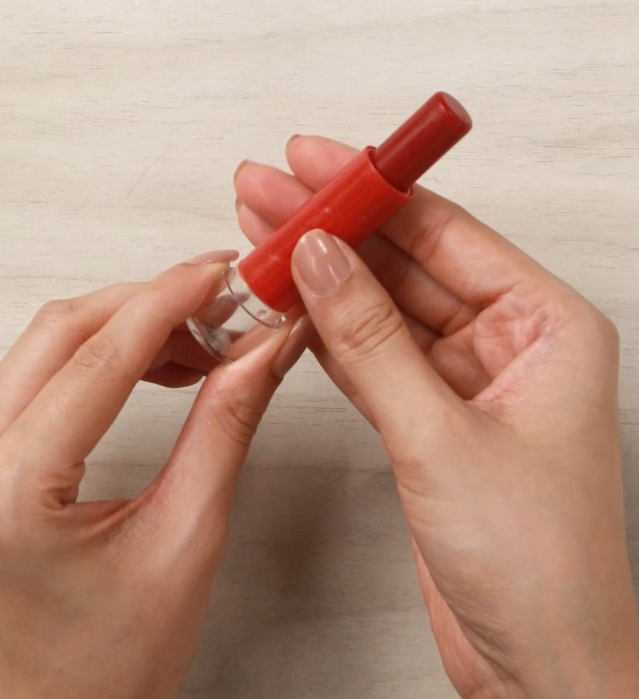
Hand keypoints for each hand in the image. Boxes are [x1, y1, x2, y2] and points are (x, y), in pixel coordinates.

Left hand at [0, 254, 303, 698]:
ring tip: (201, 341)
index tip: (227, 272)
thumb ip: (224, 432)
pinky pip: (37, 375)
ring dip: (127, 325)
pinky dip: (100, 355)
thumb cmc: (97, 675)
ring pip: (47, 345)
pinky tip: (153, 364)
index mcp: (13, 489)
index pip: (102, 354)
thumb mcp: (183, 546)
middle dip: (153, 302)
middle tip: (224, 302)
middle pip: (64, 330)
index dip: (175, 297)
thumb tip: (261, 351)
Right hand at [236, 138, 637, 698]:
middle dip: (335, 225)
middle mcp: (511, 342)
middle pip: (408, 260)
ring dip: (323, 275)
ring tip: (260, 234)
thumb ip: (373, 341)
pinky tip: (285, 301)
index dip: (374, 188)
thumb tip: (321, 256)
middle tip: (267, 189)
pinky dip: (326, 332)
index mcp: (547, 325)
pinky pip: (372, 356)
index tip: (315, 160)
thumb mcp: (444, 438)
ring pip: (383, 306)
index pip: (446, 231)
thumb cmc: (542, 568)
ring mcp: (468, 381)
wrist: (543, 673)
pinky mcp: (431, 421)